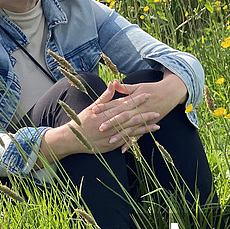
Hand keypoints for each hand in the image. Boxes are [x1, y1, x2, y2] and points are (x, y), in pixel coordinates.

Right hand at [42, 79, 160, 157]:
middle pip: (130, 118)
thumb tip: (113, 83)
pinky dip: (136, 138)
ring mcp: (110, 136)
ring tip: (157, 124)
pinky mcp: (110, 145)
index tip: (147, 95)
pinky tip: (145, 136)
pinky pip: (126, 141)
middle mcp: (109, 124)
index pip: (124, 104)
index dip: (137, 100)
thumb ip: (105, 96)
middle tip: (158, 110)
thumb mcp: (92, 107)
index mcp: (105, 113)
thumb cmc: (81, 121)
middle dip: (144, 114)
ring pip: (130, 130)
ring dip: (144, 127)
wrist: (72, 139)